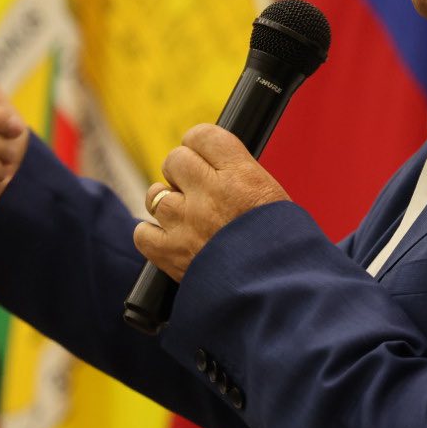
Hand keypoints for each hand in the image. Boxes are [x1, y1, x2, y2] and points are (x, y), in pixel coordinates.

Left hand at [134, 124, 289, 280]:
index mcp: (240, 176)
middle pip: (175, 160)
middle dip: (183, 172)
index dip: (200, 144)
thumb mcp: (273, 197)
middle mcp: (209, 193)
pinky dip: (152, 236)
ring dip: (166, 203)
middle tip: (197, 187)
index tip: (203, 154)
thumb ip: (240, 177)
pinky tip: (171, 240)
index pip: (203, 136)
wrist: (278, 291)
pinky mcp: (170, 254)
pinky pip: (143, 233)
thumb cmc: (283, 247)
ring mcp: (185, 223)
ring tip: (185, 216)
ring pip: (154, 195)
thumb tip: (216, 165)